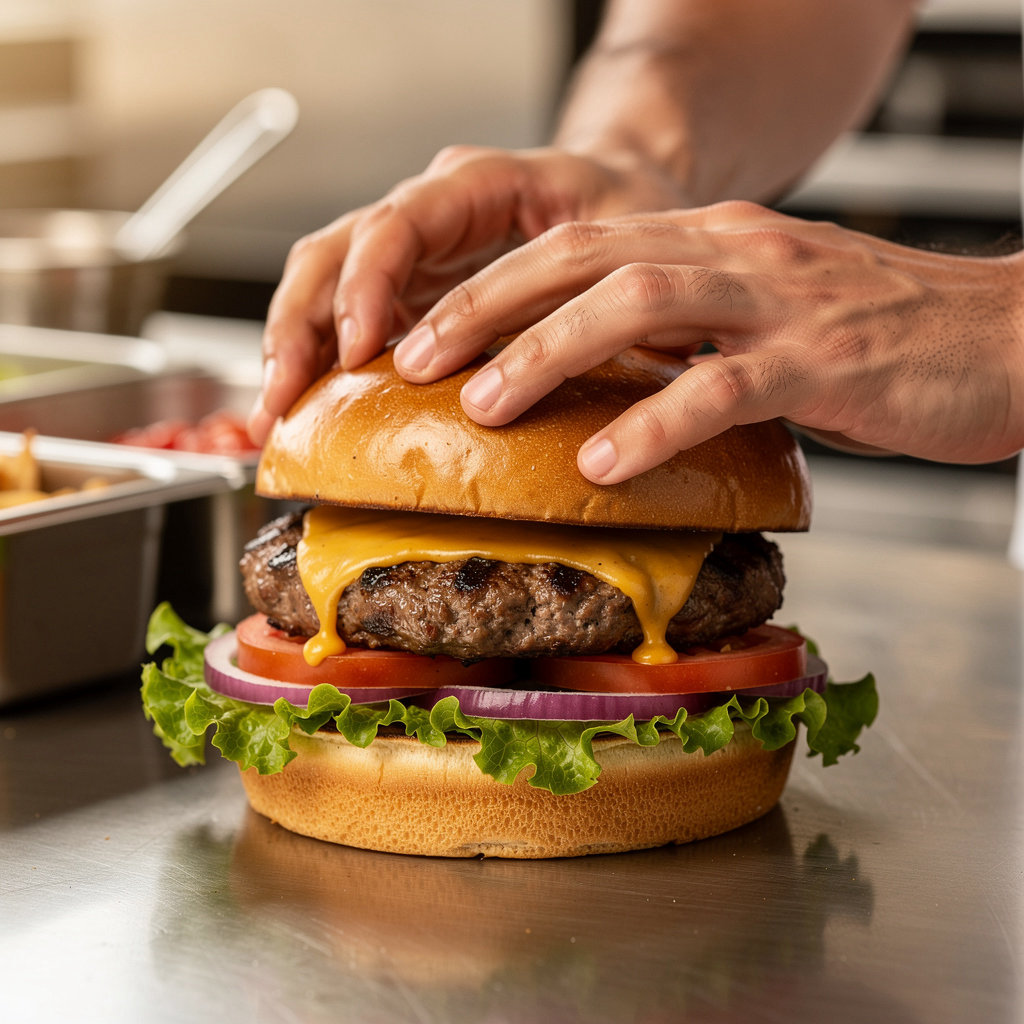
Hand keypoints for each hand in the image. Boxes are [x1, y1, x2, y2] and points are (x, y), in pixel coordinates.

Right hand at [247, 145, 684, 443]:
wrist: (619, 192)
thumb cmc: (621, 208)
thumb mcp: (622, 245)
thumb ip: (588, 293)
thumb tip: (566, 368)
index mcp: (479, 183)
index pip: (399, 222)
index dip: (368, 285)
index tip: (358, 347)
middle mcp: (431, 210)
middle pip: (336, 251)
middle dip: (301, 325)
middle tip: (288, 395)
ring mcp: (412, 250)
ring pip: (324, 282)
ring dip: (294, 348)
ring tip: (276, 413)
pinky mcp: (408, 288)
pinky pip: (344, 315)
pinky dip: (319, 361)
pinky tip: (306, 406)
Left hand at [389, 201, 1023, 480]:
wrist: (1005, 336)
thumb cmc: (876, 338)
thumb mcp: (764, 316)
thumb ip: (687, 335)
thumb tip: (604, 386)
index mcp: (713, 240)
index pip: (577, 244)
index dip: (491, 285)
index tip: (424, 332)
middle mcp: (735, 251)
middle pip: (584, 258)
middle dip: (488, 307)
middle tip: (413, 359)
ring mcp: (779, 299)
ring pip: (639, 304)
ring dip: (548, 352)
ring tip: (485, 405)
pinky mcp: (824, 357)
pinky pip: (724, 385)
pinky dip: (656, 419)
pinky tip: (605, 461)